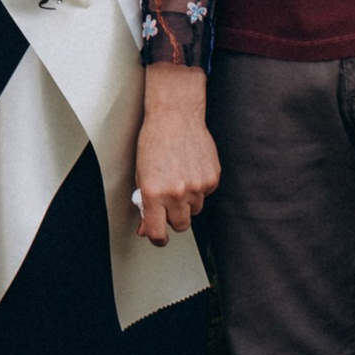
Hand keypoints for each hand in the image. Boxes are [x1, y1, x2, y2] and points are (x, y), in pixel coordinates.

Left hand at [132, 68, 218, 244]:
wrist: (176, 116)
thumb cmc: (154, 141)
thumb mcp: (141, 174)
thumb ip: (145, 204)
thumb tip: (146, 228)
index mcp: (153, 194)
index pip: (157, 233)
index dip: (157, 238)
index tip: (158, 236)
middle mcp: (176, 193)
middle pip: (180, 226)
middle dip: (174, 218)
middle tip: (168, 202)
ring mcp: (197, 186)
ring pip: (194, 210)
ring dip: (187, 201)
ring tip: (179, 177)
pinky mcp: (212, 178)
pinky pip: (206, 194)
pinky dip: (199, 186)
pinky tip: (191, 168)